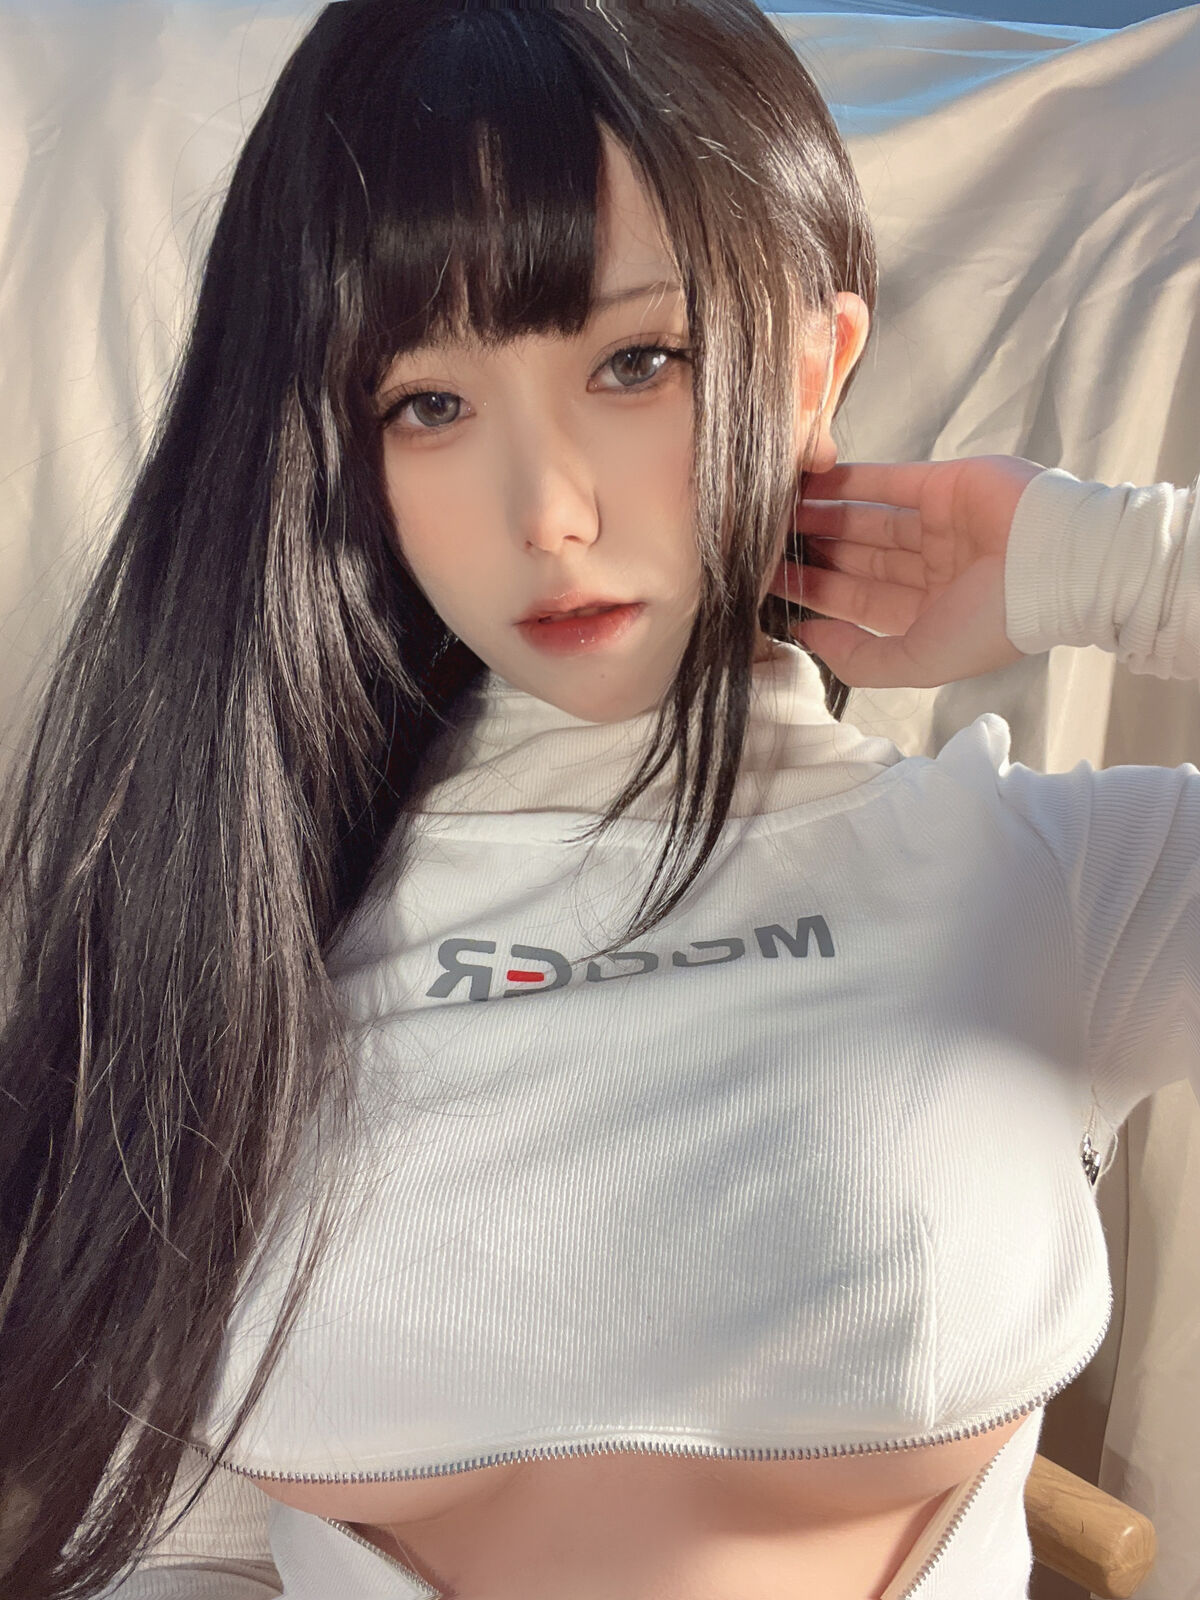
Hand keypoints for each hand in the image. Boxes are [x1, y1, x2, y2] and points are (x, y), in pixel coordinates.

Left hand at [769, 454, 1044, 687]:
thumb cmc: (992, 622)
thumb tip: (809, 640)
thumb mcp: (918, 662)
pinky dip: (847, 480)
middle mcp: (930, 572)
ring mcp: (937, 527)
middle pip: (855, 561)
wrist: (1056, 563)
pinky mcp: (944, 484)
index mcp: (927, 616)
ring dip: (821, 516)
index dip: (813, 595)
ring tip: (772, 512)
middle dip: (810, 555)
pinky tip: (807, 482)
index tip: (767, 585)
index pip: (856, 604)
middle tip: (759, 544)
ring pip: (865, 520)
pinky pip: (886, 481)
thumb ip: (861, 660)